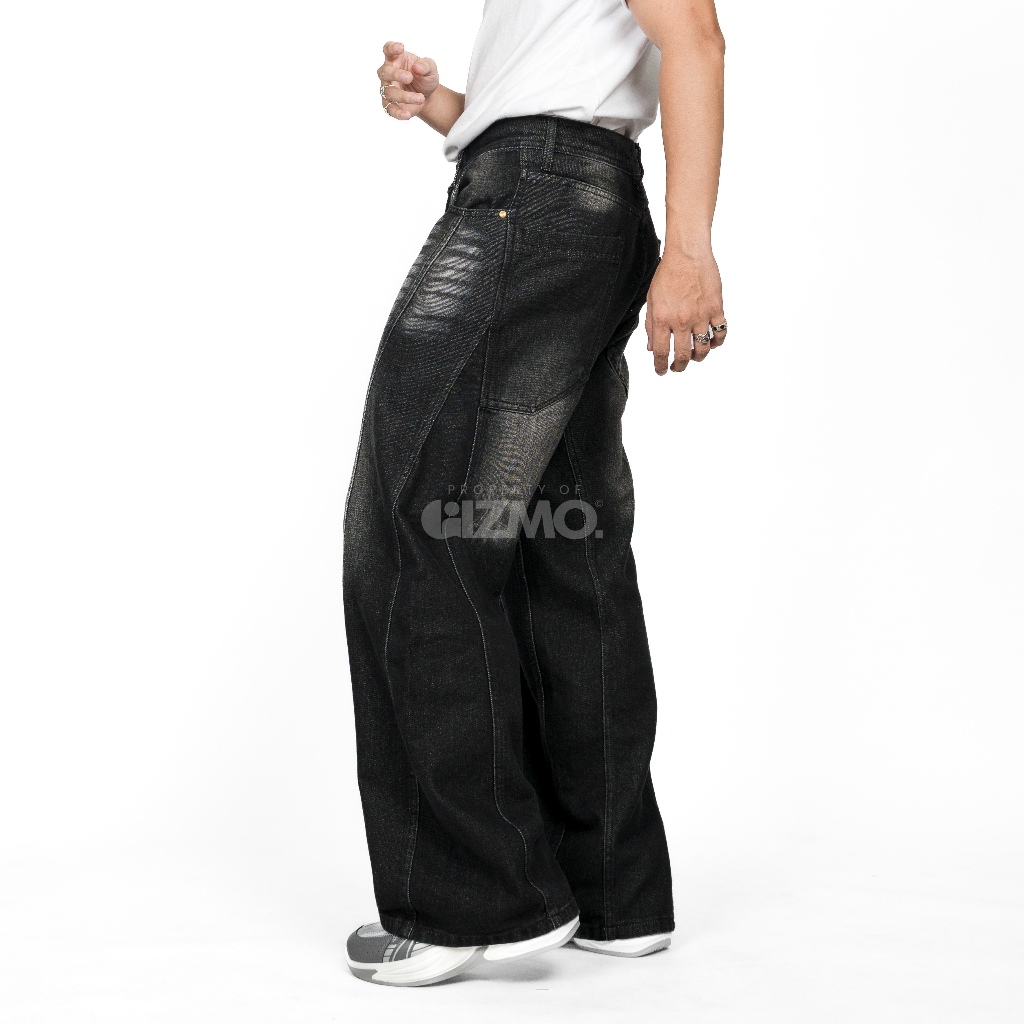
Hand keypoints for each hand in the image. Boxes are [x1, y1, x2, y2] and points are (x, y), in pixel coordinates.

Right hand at [378, 41, 438, 120]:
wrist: (428, 96)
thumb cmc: (425, 77)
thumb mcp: (431, 69)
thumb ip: (426, 65)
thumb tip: (417, 67)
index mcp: (396, 59)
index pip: (388, 50)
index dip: (391, 48)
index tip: (401, 48)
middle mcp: (388, 73)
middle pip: (384, 72)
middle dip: (395, 74)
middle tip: (409, 77)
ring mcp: (387, 89)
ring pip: (389, 92)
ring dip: (404, 96)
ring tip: (421, 98)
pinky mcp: (390, 104)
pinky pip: (390, 109)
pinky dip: (398, 113)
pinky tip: (408, 114)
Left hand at [645, 247, 726, 374]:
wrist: (687, 254)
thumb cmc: (667, 273)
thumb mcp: (651, 300)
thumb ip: (650, 325)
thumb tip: (651, 347)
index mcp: (661, 318)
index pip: (661, 352)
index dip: (660, 366)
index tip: (661, 371)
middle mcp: (680, 320)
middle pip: (682, 355)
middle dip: (679, 366)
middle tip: (677, 367)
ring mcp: (700, 315)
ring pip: (702, 348)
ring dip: (698, 357)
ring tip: (694, 356)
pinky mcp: (716, 308)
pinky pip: (720, 333)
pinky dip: (716, 342)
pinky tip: (711, 343)